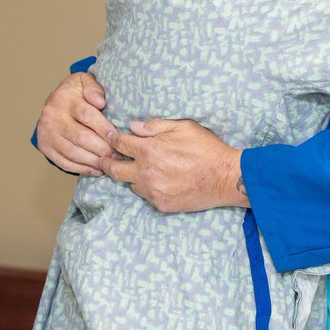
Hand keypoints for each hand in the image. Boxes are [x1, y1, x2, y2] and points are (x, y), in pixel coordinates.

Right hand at [34, 72, 114, 175]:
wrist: (52, 102)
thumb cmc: (75, 92)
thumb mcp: (84, 81)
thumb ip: (94, 88)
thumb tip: (100, 102)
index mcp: (64, 98)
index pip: (87, 115)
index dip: (104, 128)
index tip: (117, 137)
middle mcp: (52, 116)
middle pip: (81, 137)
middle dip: (102, 148)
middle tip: (118, 155)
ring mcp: (47, 133)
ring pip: (73, 152)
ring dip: (94, 161)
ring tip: (110, 163)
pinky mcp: (45, 147)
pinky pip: (64, 162)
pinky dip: (82, 168)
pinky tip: (96, 170)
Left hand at [99, 119, 246, 212]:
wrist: (225, 177)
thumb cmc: (206, 148)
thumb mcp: (184, 126)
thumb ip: (156, 125)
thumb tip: (134, 126)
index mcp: (150, 149)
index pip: (119, 144)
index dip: (112, 139)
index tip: (109, 138)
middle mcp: (146, 172)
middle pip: (114, 169)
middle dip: (106, 162)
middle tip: (104, 159)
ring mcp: (153, 191)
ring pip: (130, 183)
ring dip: (129, 175)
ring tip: (135, 169)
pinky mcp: (161, 204)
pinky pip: (145, 195)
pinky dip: (146, 187)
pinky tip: (155, 180)